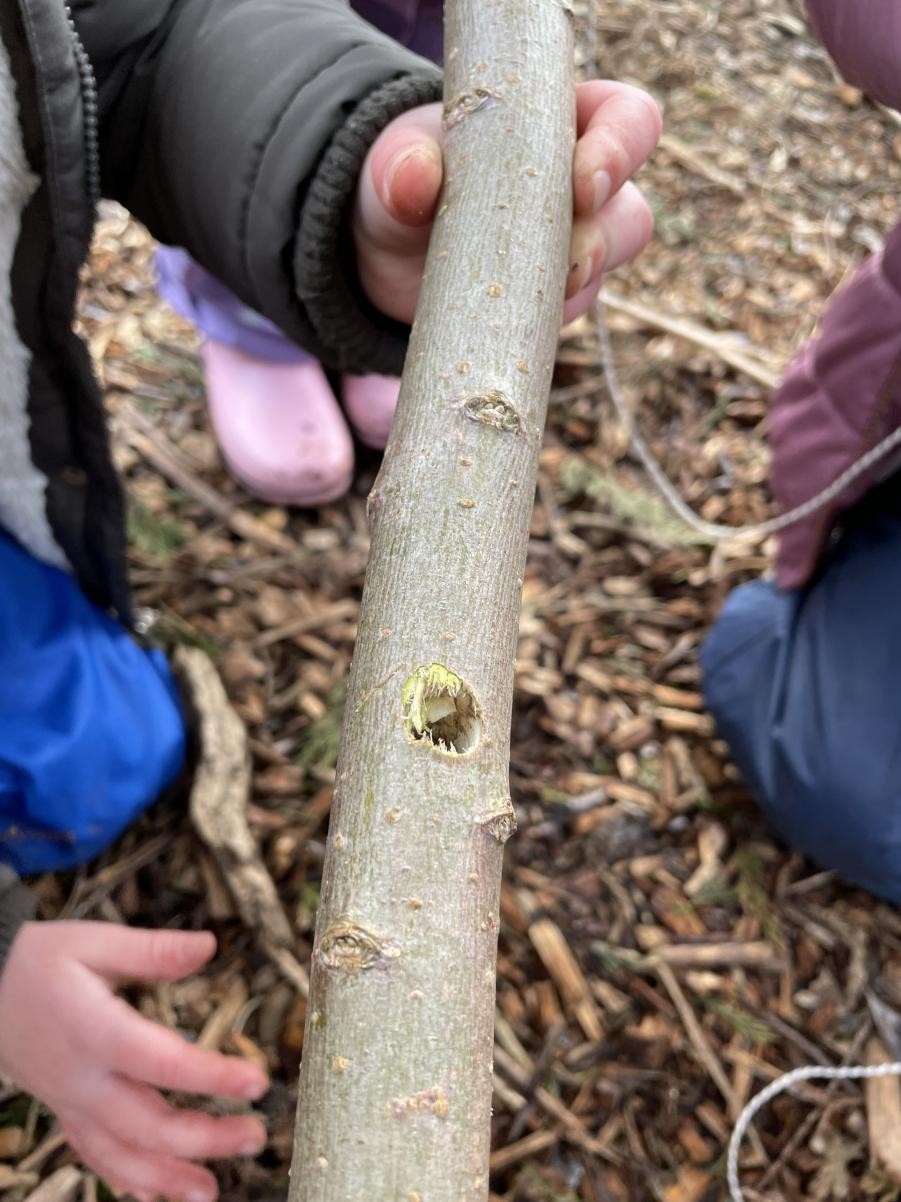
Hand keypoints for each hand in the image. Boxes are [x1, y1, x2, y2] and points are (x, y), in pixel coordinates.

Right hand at [0, 923, 268, 1201]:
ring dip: (168, 1177)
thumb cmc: (39, 961)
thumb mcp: (95, 943)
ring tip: (213, 1190)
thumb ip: (154, 952)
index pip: (163, 1063)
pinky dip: (127, 1181)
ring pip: (120, 1154)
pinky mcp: (63, 1112)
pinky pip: (95, 1156)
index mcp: (96, 1032)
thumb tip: (209, 945)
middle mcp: (82, 1079)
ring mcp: (70, 1102)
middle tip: (256, 1136)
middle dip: (205, 1139)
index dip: (212, 1078)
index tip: (258, 1082)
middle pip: (147, 1123)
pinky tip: (157, 1196)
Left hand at [354, 80, 660, 325]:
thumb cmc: (402, 184)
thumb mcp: (392, 167)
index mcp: (556, 125)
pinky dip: (552, 317)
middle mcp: (577, 186)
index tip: (585, 180)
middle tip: (570, 258)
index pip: (623, 118)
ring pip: (610, 264)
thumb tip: (416, 175)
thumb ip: (401, 164)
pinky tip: (518, 321)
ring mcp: (572, 248)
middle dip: (606, 233)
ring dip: (586, 279)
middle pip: (631, 206)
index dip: (621, 145)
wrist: (385, 253)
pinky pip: (573, 310)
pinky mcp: (555, 298)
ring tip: (546, 290)